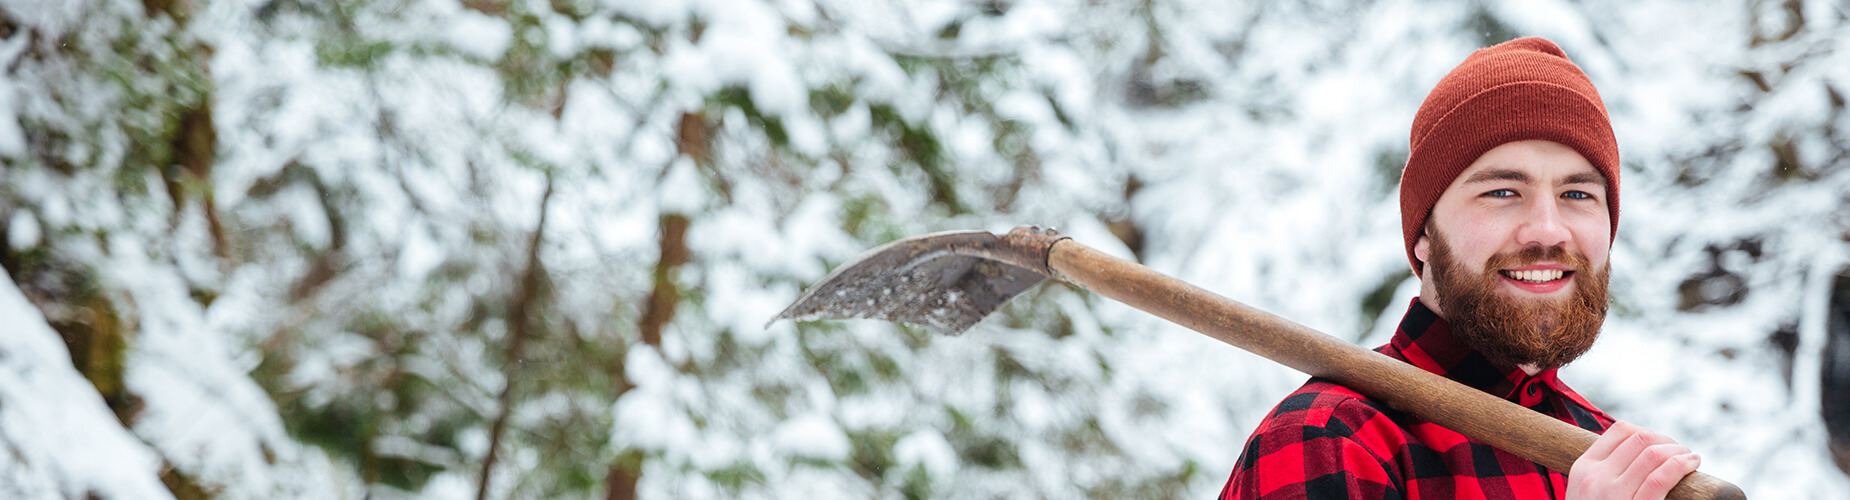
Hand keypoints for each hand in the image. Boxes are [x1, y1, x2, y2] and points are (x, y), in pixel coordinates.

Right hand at [1567, 421, 1700, 499]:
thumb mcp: (1586, 494)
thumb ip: (1604, 476)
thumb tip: (1643, 456)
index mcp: (1583, 469)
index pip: (1620, 431)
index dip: (1647, 432)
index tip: (1659, 445)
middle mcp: (1596, 478)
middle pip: (1641, 439)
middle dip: (1667, 441)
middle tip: (1680, 452)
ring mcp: (1614, 494)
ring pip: (1654, 454)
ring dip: (1679, 451)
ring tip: (1690, 458)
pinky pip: (1662, 477)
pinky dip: (1682, 465)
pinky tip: (1692, 464)